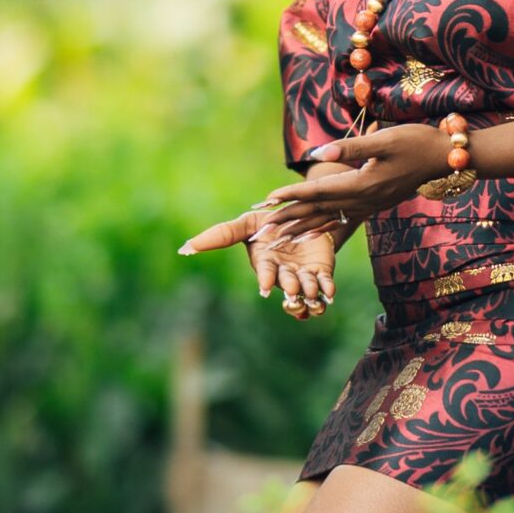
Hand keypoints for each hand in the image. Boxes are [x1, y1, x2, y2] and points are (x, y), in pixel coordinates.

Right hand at [178, 204, 345, 316]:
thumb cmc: (269, 224)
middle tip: (292, 292)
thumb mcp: (246, 224)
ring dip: (310, 295)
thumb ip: (220, 235)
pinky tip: (329, 293)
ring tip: (313, 294)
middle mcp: (284, 274)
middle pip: (287, 287)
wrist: (302, 217)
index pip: (265, 274)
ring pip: (306, 292)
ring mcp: (303, 275)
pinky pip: (325, 286)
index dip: (266, 280)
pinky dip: (327, 291)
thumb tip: (184, 248)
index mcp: (266, 264)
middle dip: (290, 290)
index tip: (266, 287)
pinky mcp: (322, 271)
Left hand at [262, 123, 452, 225]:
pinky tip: (312, 235)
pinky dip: (324, 228)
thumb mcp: (385, 139)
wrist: (443, 158)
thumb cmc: (416, 142)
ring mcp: (369, 206)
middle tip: (262, 230)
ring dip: (301, 228)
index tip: (268, 201)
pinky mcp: (373, 205)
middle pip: (318, 211)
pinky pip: (343, 221)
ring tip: (278, 238)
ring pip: (328, 219)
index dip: (293, 195)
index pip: (319, 191)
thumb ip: (351, 147)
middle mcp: (363, 201)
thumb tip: (320, 152)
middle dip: (289, 219)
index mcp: (362, 185)